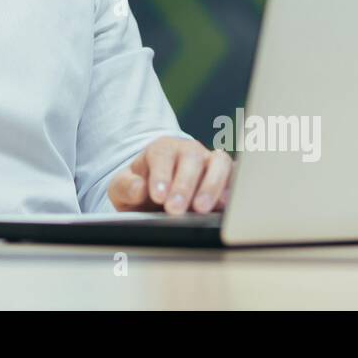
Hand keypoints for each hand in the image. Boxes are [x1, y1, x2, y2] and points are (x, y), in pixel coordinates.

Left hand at [107, 136, 232, 214]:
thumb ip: (126, 186)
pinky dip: (232, 189)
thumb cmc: (142, 188)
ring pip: (219, 164)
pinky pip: (235, 178)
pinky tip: (224, 206)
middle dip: (184, 185)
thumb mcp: (123, 187)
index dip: (161, 175)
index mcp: (161, 149)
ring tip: (201, 209)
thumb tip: (138, 188)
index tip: (157, 195)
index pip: (162, 155)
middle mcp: (189, 151)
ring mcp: (211, 162)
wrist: (159, 192)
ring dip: (211, 186)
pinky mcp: (227, 177)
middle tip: (174, 209)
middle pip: (191, 159)